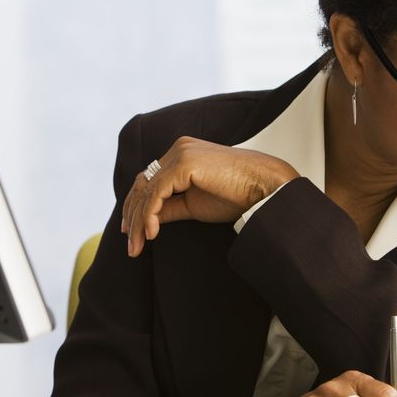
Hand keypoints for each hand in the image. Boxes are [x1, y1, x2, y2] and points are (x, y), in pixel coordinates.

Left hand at [121, 136, 297, 256]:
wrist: (265, 187)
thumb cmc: (238, 195)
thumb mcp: (195, 204)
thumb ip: (170, 206)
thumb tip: (149, 219)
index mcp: (182, 153)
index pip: (149, 179)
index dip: (136, 205)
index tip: (131, 231)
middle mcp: (178, 149)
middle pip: (143, 183)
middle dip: (133, 216)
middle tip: (131, 244)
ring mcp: (181, 154)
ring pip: (147, 190)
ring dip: (138, 222)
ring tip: (137, 247)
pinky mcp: (184, 164)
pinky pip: (156, 193)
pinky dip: (149, 216)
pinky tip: (151, 234)